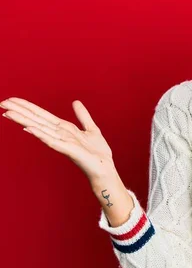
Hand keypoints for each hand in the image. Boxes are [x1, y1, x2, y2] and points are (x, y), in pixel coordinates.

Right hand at [1, 97, 116, 181]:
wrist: (104, 168)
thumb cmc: (97, 152)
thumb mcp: (91, 128)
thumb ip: (83, 115)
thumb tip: (75, 101)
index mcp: (64, 128)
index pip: (41, 115)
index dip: (27, 106)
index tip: (11, 100)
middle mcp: (59, 134)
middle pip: (36, 120)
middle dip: (20, 111)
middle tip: (2, 103)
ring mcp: (62, 142)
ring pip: (40, 129)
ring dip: (24, 120)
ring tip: (9, 113)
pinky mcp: (68, 150)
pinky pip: (52, 141)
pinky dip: (40, 134)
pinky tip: (29, 128)